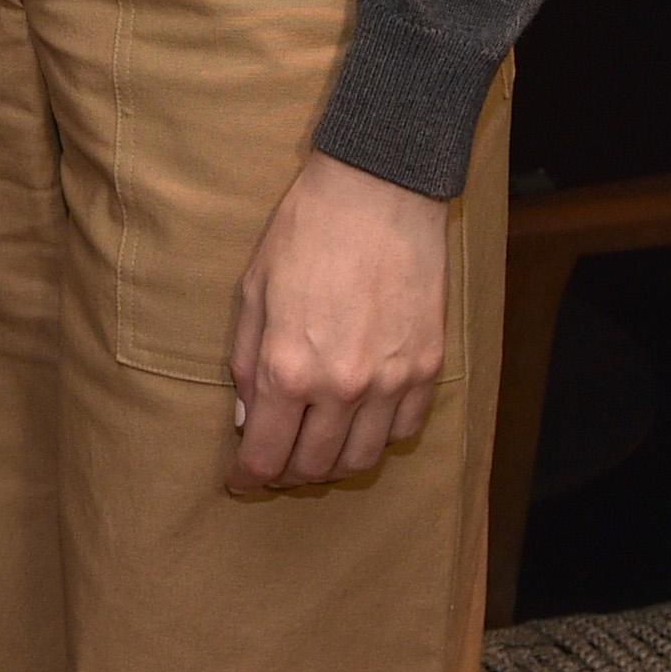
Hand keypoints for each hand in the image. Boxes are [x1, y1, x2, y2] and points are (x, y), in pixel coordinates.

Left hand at [227, 153, 449, 494]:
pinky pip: (405, 429)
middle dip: (289, 474)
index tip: (242, 480)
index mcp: (288, 369)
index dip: (249, 477)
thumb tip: (247, 416)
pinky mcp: (428, 367)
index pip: (267, 454)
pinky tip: (361, 419)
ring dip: (335, 463)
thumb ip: (245, 361)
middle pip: (316, 467)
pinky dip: (379, 435)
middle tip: (276, 463)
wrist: (379, 191)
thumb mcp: (253, 290)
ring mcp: (392, 381)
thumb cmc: (305, 231)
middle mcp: (342, 386)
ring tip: (317, 446)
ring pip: (364, 458)